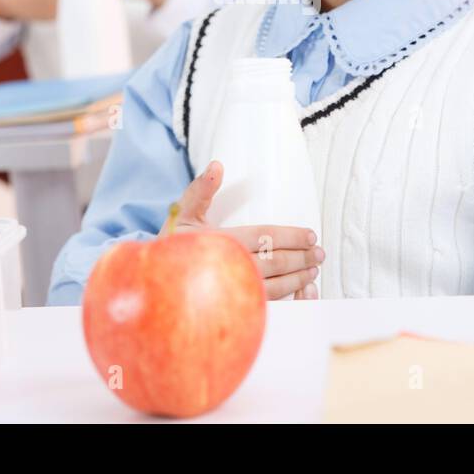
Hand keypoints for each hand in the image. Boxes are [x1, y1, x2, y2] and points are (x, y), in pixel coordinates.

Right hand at [163, 161, 322, 299]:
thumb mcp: (184, 213)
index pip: (264, 237)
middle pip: (275, 262)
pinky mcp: (232, 308)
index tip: (310, 236)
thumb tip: (217, 165)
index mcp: (220, 241)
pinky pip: (267, 306)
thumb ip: (201, 190)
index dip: (290, 236)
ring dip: (298, 279)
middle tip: (319, 254)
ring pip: (274, 286)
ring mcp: (230, 291)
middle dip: (301, 258)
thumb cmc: (174, 243)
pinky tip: (300, 293)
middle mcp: (227, 267)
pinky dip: (288, 300)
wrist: (155, 283)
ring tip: (313, 271)